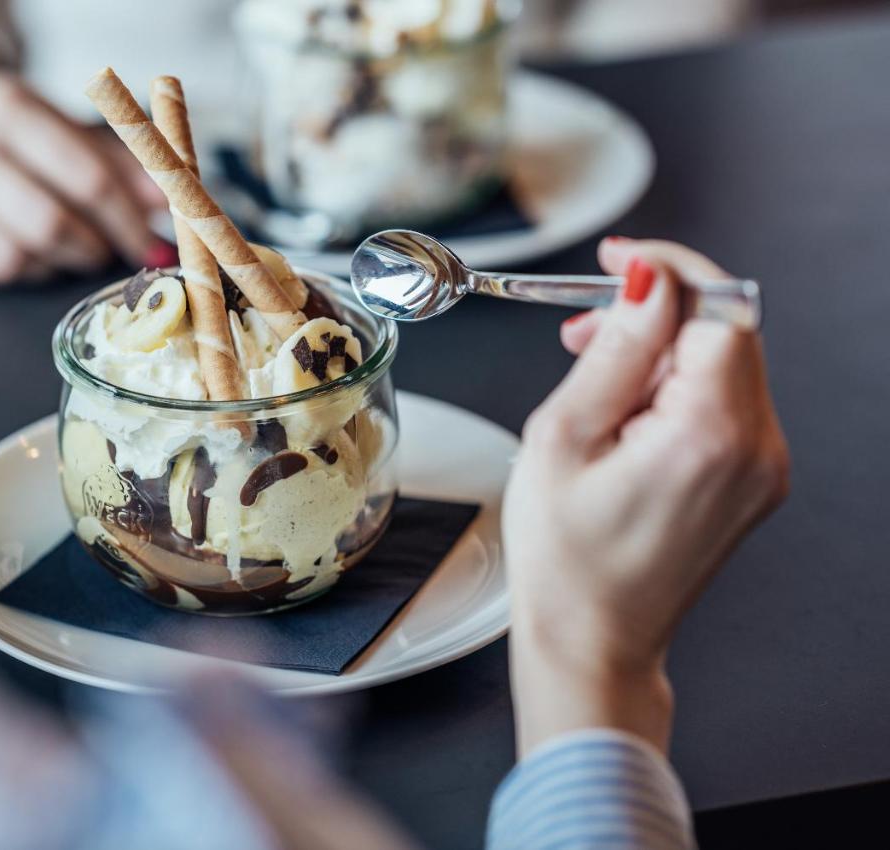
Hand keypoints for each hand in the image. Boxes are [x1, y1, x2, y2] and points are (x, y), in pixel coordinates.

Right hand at [0, 44, 169, 294]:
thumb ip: (122, 162)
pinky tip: (21, 249)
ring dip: (53, 264)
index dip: (127, 219)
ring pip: (15, 259)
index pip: (86, 177)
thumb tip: (168, 202)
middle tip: (104, 250)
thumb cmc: (10, 126)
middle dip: (91, 248)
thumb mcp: (65, 125)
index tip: (149, 242)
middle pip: (48, 225)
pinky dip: (16, 273)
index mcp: (6, 109)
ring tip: (61, 246)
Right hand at [503, 238, 789, 754]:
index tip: (620, 261)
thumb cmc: (566, 559)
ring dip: (663, 348)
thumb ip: (615, 351)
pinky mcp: (754, 478)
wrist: (593, 638)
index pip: (718, 306)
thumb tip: (650, 283)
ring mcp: (763, 467)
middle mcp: (756, 449)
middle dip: (657, 311)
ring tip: (597, 379)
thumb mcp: (562, 438)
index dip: (668, 270)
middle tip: (587, 328)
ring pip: (726, 361)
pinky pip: (727, 401)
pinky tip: (627, 409)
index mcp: (708, 435)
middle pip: (727, 328)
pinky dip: (678, 386)